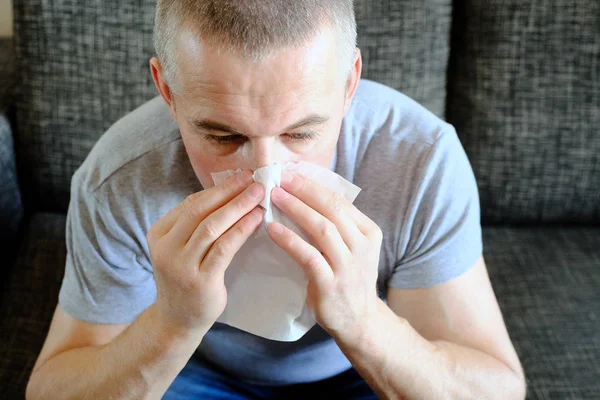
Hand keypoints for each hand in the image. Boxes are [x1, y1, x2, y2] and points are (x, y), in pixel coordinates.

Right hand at [147, 171, 264, 335]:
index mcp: (159, 233)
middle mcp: (166, 247)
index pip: (191, 203)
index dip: (218, 188)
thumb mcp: (181, 248)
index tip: (241, 176)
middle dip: (229, 191)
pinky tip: (257, 219)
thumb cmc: (186, 278)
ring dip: (238, 207)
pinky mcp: (200, 280)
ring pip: (211, 226)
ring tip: (259, 195)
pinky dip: (241, 229)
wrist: (177, 320)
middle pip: (200, 210)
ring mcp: (180, 265)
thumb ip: (197, 225)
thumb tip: (232, 193)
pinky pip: (223, 248)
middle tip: (254, 179)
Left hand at [267, 171, 382, 340]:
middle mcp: (362, 246)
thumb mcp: (351, 247)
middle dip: (303, 190)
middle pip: (332, 208)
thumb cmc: (347, 278)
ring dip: (295, 209)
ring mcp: (348, 266)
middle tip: (279, 178)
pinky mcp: (331, 284)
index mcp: (368, 231)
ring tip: (273, 196)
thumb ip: (336, 224)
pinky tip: (272, 229)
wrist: (358, 320)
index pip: (340, 200)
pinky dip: (289, 240)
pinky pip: (309, 256)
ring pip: (322, 228)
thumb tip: (303, 192)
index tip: (290, 173)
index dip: (313, 184)